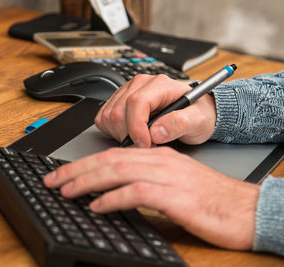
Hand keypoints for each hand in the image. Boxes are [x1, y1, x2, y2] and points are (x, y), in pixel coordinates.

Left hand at [44, 147, 258, 249]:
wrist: (245, 209)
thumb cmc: (209, 199)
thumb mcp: (172, 184)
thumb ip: (143, 182)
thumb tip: (111, 192)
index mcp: (157, 156)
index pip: (113, 154)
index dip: (84, 163)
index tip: (63, 173)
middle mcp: (160, 161)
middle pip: (110, 160)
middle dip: (76, 169)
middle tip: (53, 180)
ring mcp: (168, 176)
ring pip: (118, 171)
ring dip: (88, 181)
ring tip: (66, 190)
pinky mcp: (176, 196)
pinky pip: (137, 192)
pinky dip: (113, 198)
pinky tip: (97, 206)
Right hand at [95, 74, 216, 146]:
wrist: (194, 115)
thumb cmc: (197, 115)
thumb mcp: (198, 121)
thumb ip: (180, 124)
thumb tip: (156, 131)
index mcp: (159, 84)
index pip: (136, 103)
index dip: (136, 127)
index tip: (145, 144)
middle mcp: (139, 85)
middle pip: (117, 112)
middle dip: (129, 135)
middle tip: (147, 146)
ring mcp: (126, 93)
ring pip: (107, 117)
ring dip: (120, 135)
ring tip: (141, 140)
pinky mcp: (117, 102)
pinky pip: (103, 119)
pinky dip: (113, 132)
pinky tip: (131, 135)